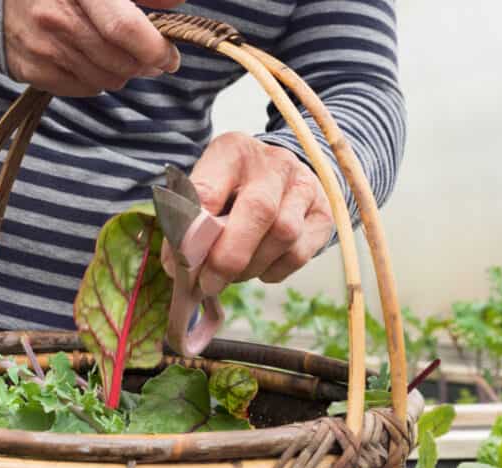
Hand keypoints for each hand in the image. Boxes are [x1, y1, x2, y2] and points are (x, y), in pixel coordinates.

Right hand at [4, 0, 183, 95]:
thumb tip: (176, 0)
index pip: (125, 29)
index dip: (155, 49)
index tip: (169, 55)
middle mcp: (57, 18)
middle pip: (120, 62)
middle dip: (143, 65)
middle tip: (150, 58)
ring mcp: (42, 46)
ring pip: (105, 80)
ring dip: (121, 73)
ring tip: (117, 55)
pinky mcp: (31, 69)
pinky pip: (82, 89)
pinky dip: (94, 80)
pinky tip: (89, 60)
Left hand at [189, 133, 333, 294]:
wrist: (283, 179)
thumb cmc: (235, 188)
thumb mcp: (209, 190)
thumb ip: (191, 219)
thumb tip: (178, 263)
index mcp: (235, 150)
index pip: (210, 189)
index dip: (192, 231)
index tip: (180, 260)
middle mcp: (275, 163)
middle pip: (258, 210)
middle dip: (230, 256)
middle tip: (208, 283)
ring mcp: (305, 187)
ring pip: (283, 235)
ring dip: (252, 266)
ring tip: (233, 275)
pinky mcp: (323, 216)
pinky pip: (299, 254)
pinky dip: (273, 270)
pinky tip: (259, 268)